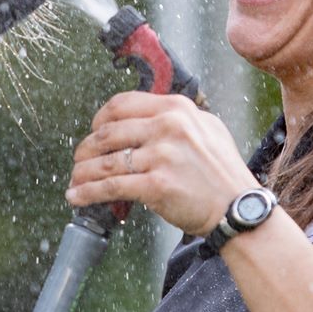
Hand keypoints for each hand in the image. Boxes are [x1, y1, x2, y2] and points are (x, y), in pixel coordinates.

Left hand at [66, 92, 259, 236]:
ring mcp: (161, 156)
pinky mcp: (156, 185)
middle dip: (86, 148)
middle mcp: (168, 127)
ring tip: (74, 181)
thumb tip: (143, 118)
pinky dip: (88, 192)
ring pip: (105, 161)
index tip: (94, 131)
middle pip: (108, 133)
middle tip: (80, 160)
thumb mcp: (206, 129)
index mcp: (176, 108)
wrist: (238, 208)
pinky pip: (111, 187)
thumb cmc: (223, 172)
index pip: (123, 104)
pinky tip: (77, 197)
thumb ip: (176, 119)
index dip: (100, 118)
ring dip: (82, 173)